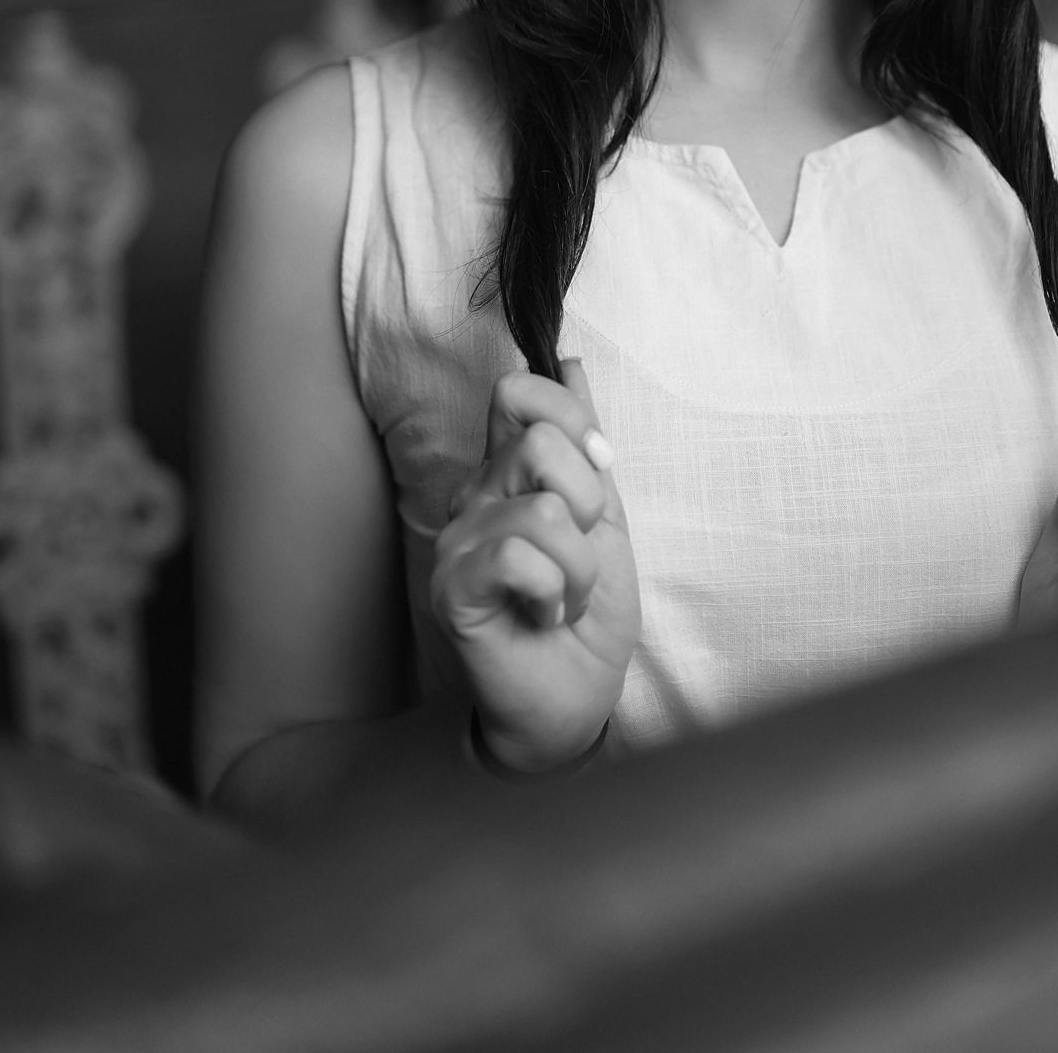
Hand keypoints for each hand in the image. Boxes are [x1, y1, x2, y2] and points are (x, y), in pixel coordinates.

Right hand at [429, 358, 640, 771]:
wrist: (575, 697)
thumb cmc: (587, 610)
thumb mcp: (603, 515)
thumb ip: (585, 441)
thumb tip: (572, 361)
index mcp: (508, 470)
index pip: (519, 394)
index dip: (572, 418)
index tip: (600, 465)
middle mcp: (475, 494)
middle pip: (542, 445)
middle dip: (588, 507)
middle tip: (579, 558)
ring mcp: (458, 539)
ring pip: (545, 510)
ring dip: (580, 568)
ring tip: (564, 597)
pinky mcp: (453, 586)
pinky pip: (520, 555)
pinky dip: (555, 592)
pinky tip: (544, 615)